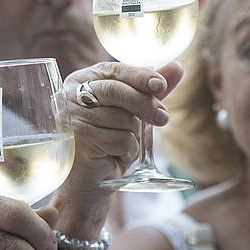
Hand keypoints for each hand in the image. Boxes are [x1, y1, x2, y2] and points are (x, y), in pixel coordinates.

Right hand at [59, 61, 182, 201]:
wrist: (91, 181)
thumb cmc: (109, 142)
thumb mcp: (132, 112)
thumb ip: (150, 89)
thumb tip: (177, 67)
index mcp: (82, 81)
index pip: (113, 70)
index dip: (140, 76)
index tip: (160, 86)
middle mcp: (71, 96)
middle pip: (116, 91)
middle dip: (144, 104)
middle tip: (163, 118)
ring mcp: (73, 119)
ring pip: (121, 118)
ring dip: (133, 135)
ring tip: (120, 146)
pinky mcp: (80, 142)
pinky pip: (120, 140)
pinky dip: (128, 151)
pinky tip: (116, 157)